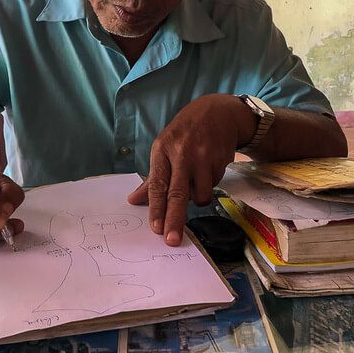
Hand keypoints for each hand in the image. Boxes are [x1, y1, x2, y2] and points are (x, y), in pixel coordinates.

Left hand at [127, 94, 254, 245]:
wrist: (217, 113)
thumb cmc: (185, 134)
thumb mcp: (164, 148)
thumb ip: (152, 179)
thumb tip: (134, 201)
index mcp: (162, 150)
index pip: (158, 185)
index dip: (157, 208)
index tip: (155, 228)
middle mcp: (182, 154)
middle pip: (178, 194)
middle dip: (174, 219)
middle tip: (171, 239)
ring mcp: (203, 157)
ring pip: (200, 194)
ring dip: (197, 197)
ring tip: (196, 180)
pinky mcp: (220, 160)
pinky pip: (213, 185)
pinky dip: (209, 184)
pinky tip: (208, 168)